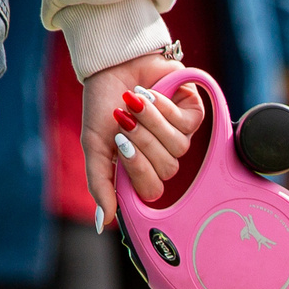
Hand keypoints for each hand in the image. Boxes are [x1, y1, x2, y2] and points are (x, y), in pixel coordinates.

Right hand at [83, 56, 207, 228]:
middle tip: (124, 119)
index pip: (152, 191)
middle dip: (143, 141)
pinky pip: (188, 124)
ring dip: (152, 122)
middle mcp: (163, 155)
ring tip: (134, 101)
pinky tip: (150, 94)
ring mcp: (181, 135)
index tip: (120, 146)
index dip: (139, 171)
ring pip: (179, 148)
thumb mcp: (94, 145)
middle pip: (168, 170)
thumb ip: (99, 183)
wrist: (112, 64)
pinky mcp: (194, 114)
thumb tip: (102, 224)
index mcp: (141, 166)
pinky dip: (164, 107)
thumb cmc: (102, 104)